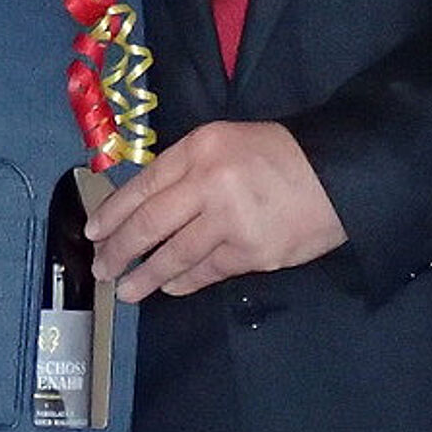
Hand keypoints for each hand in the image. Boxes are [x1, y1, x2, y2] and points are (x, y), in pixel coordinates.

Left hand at [87, 121, 345, 301]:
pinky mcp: (252, 252)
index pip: (144, 185)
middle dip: (119, 249)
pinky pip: (207, 272)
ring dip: (146, 275)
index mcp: (199, 149)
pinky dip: (184, 282)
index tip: (93, 231)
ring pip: (174, 254)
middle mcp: (209, 182)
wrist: (338, 175)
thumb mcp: (225, 142)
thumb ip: (186, 168)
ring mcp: (231, 220)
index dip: (113, 212)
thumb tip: (144, 204)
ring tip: (126, 289)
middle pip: (150, 222)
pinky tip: (170, 288)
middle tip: (101, 268)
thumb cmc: (277, 155)